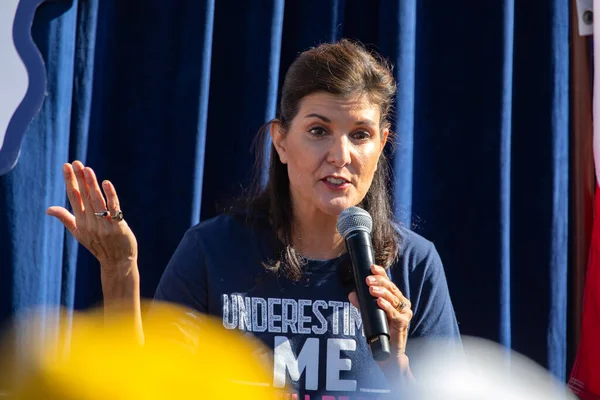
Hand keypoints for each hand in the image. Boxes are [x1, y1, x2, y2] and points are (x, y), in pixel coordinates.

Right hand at [46, 161, 137, 274]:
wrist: (117, 262)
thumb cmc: (98, 246)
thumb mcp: (79, 233)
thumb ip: (66, 218)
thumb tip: (49, 209)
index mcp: (80, 222)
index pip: (74, 198)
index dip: (70, 182)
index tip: (66, 166)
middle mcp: (90, 223)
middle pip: (84, 197)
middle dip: (79, 179)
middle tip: (75, 162)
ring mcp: (104, 225)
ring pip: (97, 201)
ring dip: (92, 185)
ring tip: (87, 170)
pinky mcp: (118, 227)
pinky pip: (113, 208)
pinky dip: (110, 196)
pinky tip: (106, 183)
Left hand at [348, 264, 413, 378]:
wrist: (387, 352)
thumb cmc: (380, 330)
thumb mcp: (369, 314)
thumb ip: (362, 304)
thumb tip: (351, 294)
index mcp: (395, 298)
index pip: (388, 282)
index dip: (381, 273)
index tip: (372, 267)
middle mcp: (402, 302)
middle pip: (391, 287)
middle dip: (379, 281)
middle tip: (368, 279)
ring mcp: (404, 312)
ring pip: (393, 298)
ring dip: (381, 292)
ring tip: (371, 288)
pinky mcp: (403, 322)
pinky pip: (394, 312)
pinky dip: (386, 306)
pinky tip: (379, 301)